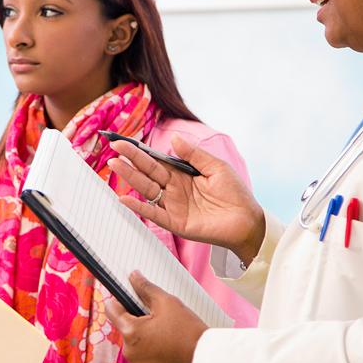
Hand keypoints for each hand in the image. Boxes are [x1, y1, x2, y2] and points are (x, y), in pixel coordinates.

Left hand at [106, 271, 208, 362]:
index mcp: (131, 331)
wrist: (207, 361)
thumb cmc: (188, 331)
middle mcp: (129, 353)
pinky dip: (153, 361)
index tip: (130, 302)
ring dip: (146, 344)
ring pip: (136, 349)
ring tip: (168, 341)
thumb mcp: (168, 303)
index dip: (120, 303)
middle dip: (139, 326)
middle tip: (161, 323)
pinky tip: (168, 355)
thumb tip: (133, 276)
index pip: (112, 310)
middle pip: (127, 331)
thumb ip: (146, 289)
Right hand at [108, 135, 264, 264]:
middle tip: (114, 148)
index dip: (141, 152)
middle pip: (147, 172)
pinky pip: (153, 213)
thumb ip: (194, 155)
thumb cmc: (235, 194)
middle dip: (131, 160)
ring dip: (130, 178)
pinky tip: (124, 198)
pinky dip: (139, 206)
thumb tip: (174, 140)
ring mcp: (173, 206)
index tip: (125, 141)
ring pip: (146, 189)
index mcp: (182, 174)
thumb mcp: (216, 167)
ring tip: (114, 165)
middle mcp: (174, 189)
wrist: (247, 220)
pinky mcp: (175, 222)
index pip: (156, 161)